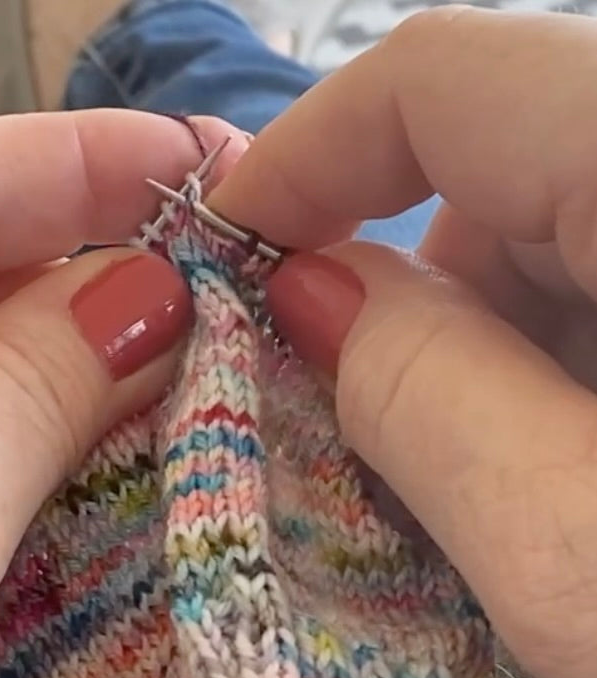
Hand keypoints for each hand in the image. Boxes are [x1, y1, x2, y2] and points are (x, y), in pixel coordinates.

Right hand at [213, 7, 596, 677]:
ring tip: (518, 484)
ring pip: (571, 224)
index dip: (305, 154)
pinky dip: (571, 360)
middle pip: (507, 166)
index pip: (445, 78)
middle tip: (381, 435)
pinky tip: (590, 468)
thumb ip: (432, 413)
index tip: (232, 252)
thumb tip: (304, 300)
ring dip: (497, 346)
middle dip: (412, 297)